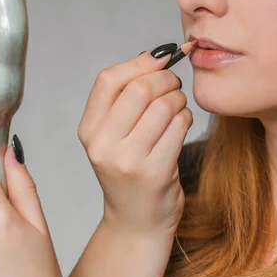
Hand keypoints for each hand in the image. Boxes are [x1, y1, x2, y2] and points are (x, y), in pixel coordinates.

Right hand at [77, 45, 192, 234]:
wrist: (137, 220)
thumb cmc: (131, 170)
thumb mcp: (115, 134)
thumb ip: (127, 96)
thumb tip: (154, 55)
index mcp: (89, 129)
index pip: (108, 79)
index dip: (140, 63)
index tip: (161, 60)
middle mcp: (103, 144)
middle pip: (140, 88)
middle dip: (166, 80)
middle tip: (174, 87)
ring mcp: (128, 160)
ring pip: (164, 105)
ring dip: (179, 100)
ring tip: (178, 109)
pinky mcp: (155, 172)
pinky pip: (180, 126)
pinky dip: (187, 118)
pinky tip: (182, 126)